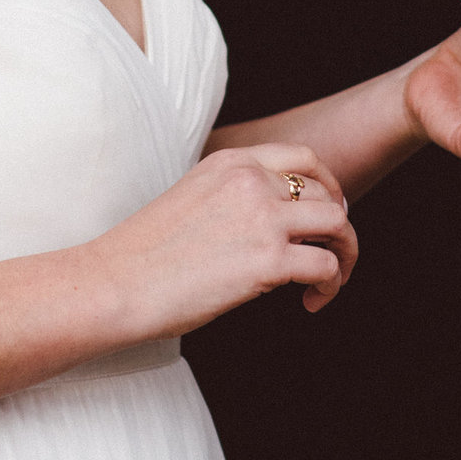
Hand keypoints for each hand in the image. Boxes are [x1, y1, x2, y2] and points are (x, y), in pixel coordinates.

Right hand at [94, 143, 357, 330]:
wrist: (115, 283)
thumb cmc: (145, 253)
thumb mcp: (192, 196)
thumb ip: (233, 195)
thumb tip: (271, 222)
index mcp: (231, 162)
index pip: (304, 158)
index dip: (329, 185)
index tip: (331, 212)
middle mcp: (251, 182)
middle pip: (327, 194)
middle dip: (340, 226)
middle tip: (335, 255)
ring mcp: (262, 219)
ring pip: (337, 225)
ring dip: (345, 254)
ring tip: (332, 281)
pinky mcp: (267, 261)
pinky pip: (325, 266)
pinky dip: (330, 285)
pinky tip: (311, 302)